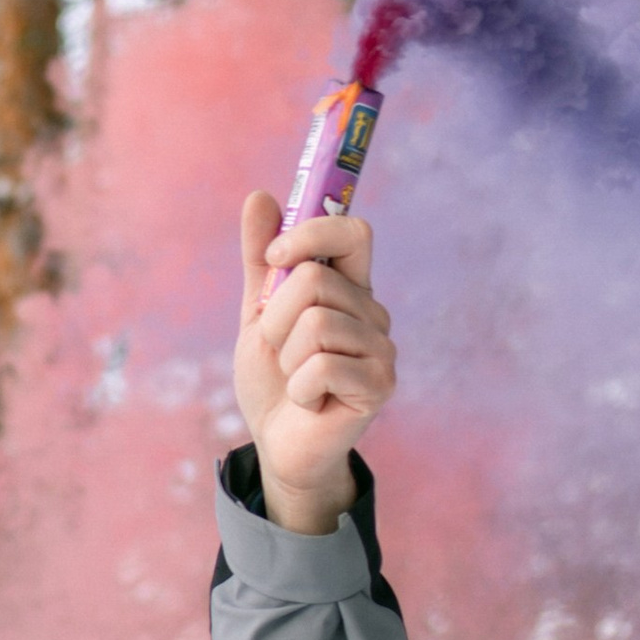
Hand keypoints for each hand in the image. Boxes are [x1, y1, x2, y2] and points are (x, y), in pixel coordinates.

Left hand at [231, 193, 395, 534]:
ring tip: (296, 379)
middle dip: (276, 319)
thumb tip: (260, 195)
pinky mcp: (380, 385)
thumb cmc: (272, 381)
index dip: (311, 233)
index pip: (352, 231)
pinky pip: (322, 366)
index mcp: (349, 288)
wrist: (277, 444)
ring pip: (315, 324)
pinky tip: (310, 402)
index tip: (276, 255)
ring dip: (287, 357)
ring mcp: (381, 348)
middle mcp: (372, 312)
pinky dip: (300, 389)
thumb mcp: (257, 315)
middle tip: (282, 352)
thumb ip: (261, 261)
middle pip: (313, 280)